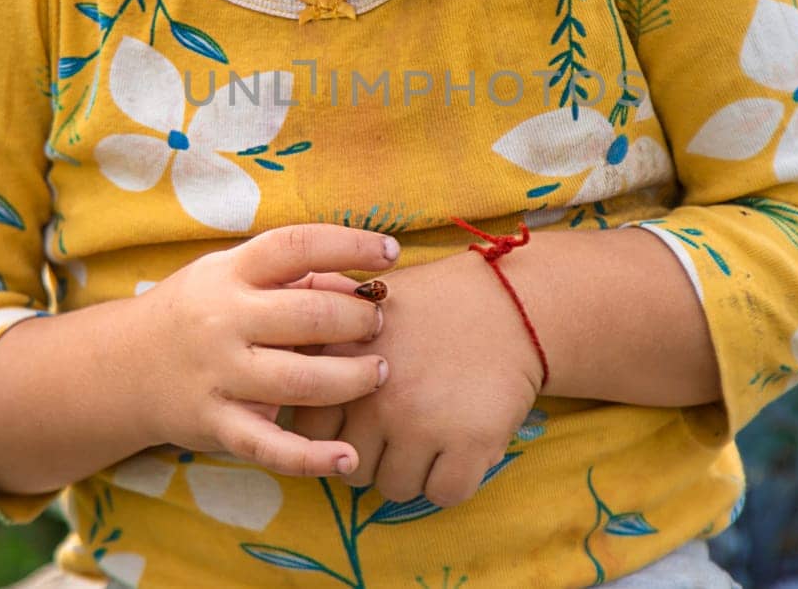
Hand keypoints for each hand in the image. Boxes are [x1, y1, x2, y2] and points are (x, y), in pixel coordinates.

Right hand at [136, 224, 394, 477]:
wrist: (124, 366)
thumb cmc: (203, 310)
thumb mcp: (235, 276)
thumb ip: (296, 277)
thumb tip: (365, 287)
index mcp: (231, 273)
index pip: (296, 247)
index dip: (349, 245)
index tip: (391, 252)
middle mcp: (222, 320)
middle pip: (308, 317)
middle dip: (358, 320)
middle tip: (379, 325)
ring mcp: (218, 375)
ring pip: (299, 382)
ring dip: (351, 378)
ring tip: (377, 373)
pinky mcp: (215, 424)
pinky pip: (269, 446)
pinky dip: (311, 457)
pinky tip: (348, 457)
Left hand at [289, 250, 543, 508]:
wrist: (511, 303)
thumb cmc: (432, 304)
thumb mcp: (365, 305)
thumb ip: (324, 342)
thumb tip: (286, 377)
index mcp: (345, 361)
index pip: (309, 433)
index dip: (332, 433)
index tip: (354, 422)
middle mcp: (377, 397)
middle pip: (351, 468)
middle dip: (372, 456)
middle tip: (399, 432)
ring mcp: (423, 423)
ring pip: (395, 487)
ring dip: (411, 471)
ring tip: (431, 437)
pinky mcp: (470, 443)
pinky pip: (443, 494)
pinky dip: (450, 481)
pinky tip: (458, 449)